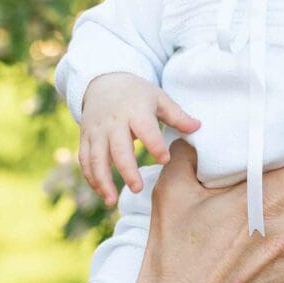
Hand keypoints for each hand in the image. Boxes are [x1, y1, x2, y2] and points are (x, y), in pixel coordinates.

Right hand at [79, 72, 200, 204]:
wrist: (105, 82)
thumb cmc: (137, 94)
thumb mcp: (159, 98)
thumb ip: (177, 115)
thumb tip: (198, 127)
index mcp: (135, 110)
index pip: (145, 129)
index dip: (155, 144)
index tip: (165, 160)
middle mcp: (114, 122)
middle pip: (118, 148)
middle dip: (126, 169)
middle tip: (137, 188)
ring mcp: (97, 130)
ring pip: (96, 157)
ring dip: (102, 180)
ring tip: (111, 200)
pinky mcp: (85, 137)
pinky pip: (85, 159)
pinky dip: (91, 177)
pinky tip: (101, 193)